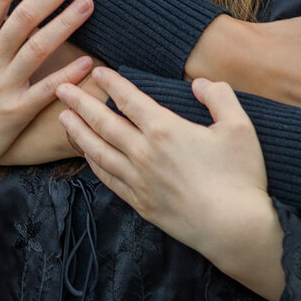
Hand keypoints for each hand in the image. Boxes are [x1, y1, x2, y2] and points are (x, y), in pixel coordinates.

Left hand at [56, 69, 284, 300]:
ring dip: (79, 132)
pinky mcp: (140, 203)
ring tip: (63, 119)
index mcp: (165, 130)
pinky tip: (87, 155)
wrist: (233, 228)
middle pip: (104, 123)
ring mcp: (139, 180)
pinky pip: (109, 178)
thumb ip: (220, 97)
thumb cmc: (240, 177)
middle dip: (81, 103)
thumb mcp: (240, 127)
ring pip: (99, 151)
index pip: (130, 99)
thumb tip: (200, 83)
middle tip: (61, 89)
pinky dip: (93, 163)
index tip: (98, 72)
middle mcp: (144, 153)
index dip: (112, 83)